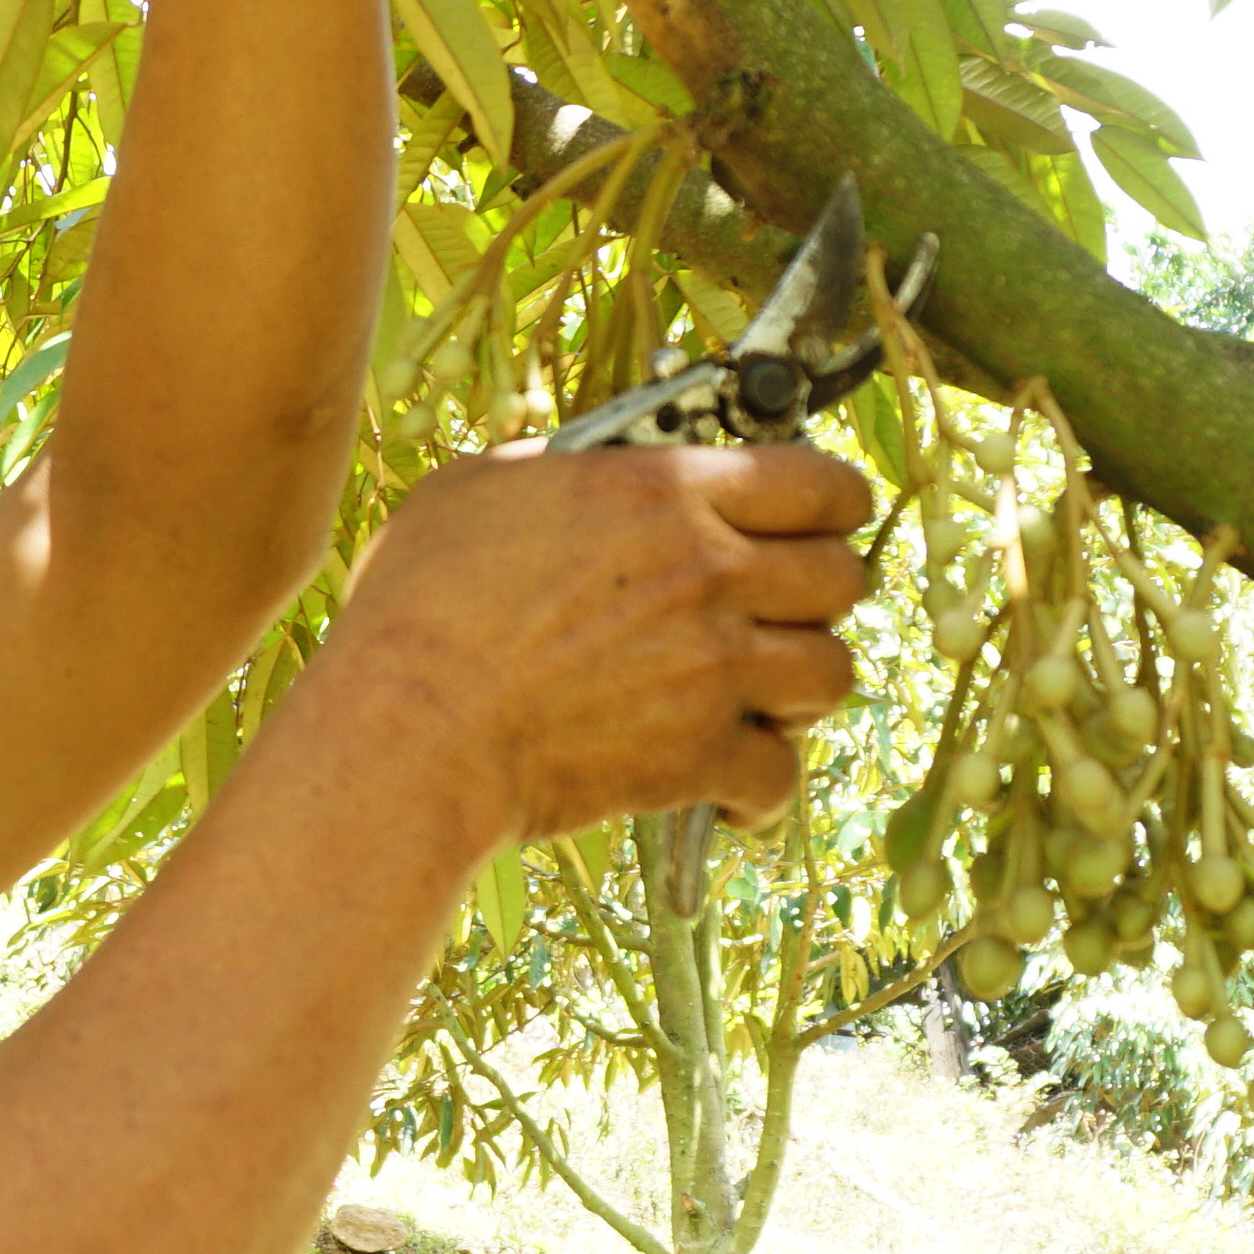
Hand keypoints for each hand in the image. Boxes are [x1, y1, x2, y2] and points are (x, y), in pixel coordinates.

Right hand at [316, 436, 878, 841]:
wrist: (409, 731)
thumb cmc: (417, 606)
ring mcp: (714, 668)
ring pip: (833, 674)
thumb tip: (556, 467)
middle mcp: (710, 572)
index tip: (825, 518)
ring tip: (763, 695)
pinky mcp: (699, 757)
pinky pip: (781, 774)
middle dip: (822, 595)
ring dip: (804, 687)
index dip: (835, 501)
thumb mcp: (468, 493)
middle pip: (843, 576)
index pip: (817, 481)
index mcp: (665, 491)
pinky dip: (761, 787)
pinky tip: (727, 786)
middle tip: (783, 611)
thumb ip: (539, 470)